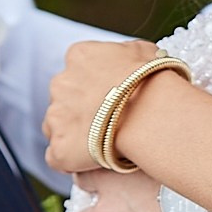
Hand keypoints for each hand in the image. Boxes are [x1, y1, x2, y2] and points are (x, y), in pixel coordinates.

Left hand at [45, 39, 164, 174]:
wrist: (154, 114)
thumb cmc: (155, 82)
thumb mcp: (144, 52)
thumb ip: (125, 53)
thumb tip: (127, 57)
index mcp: (79, 56)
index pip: (77, 70)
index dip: (94, 85)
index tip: (111, 96)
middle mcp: (61, 83)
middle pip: (64, 98)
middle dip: (82, 109)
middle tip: (109, 120)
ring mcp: (57, 117)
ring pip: (57, 127)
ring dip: (76, 134)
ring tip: (104, 141)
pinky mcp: (60, 149)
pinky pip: (58, 156)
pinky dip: (71, 160)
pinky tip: (92, 160)